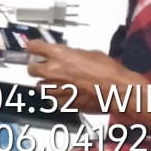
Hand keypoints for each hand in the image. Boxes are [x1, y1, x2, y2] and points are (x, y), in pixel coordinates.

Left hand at [25, 40, 143, 113]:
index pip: (33, 47)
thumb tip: (68, 56)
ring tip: (58, 83)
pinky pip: (53, 101)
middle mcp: (54, 71)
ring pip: (40, 87)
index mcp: (59, 55)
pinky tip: (67, 95)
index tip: (34, 48)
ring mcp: (57, 88)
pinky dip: (58, 98)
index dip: (33, 47)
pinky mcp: (64, 103)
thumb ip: (73, 54)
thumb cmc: (109, 71)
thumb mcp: (90, 53)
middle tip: (44, 68)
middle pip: (31, 69)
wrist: (119, 90)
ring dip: (47, 84)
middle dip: (36, 68)